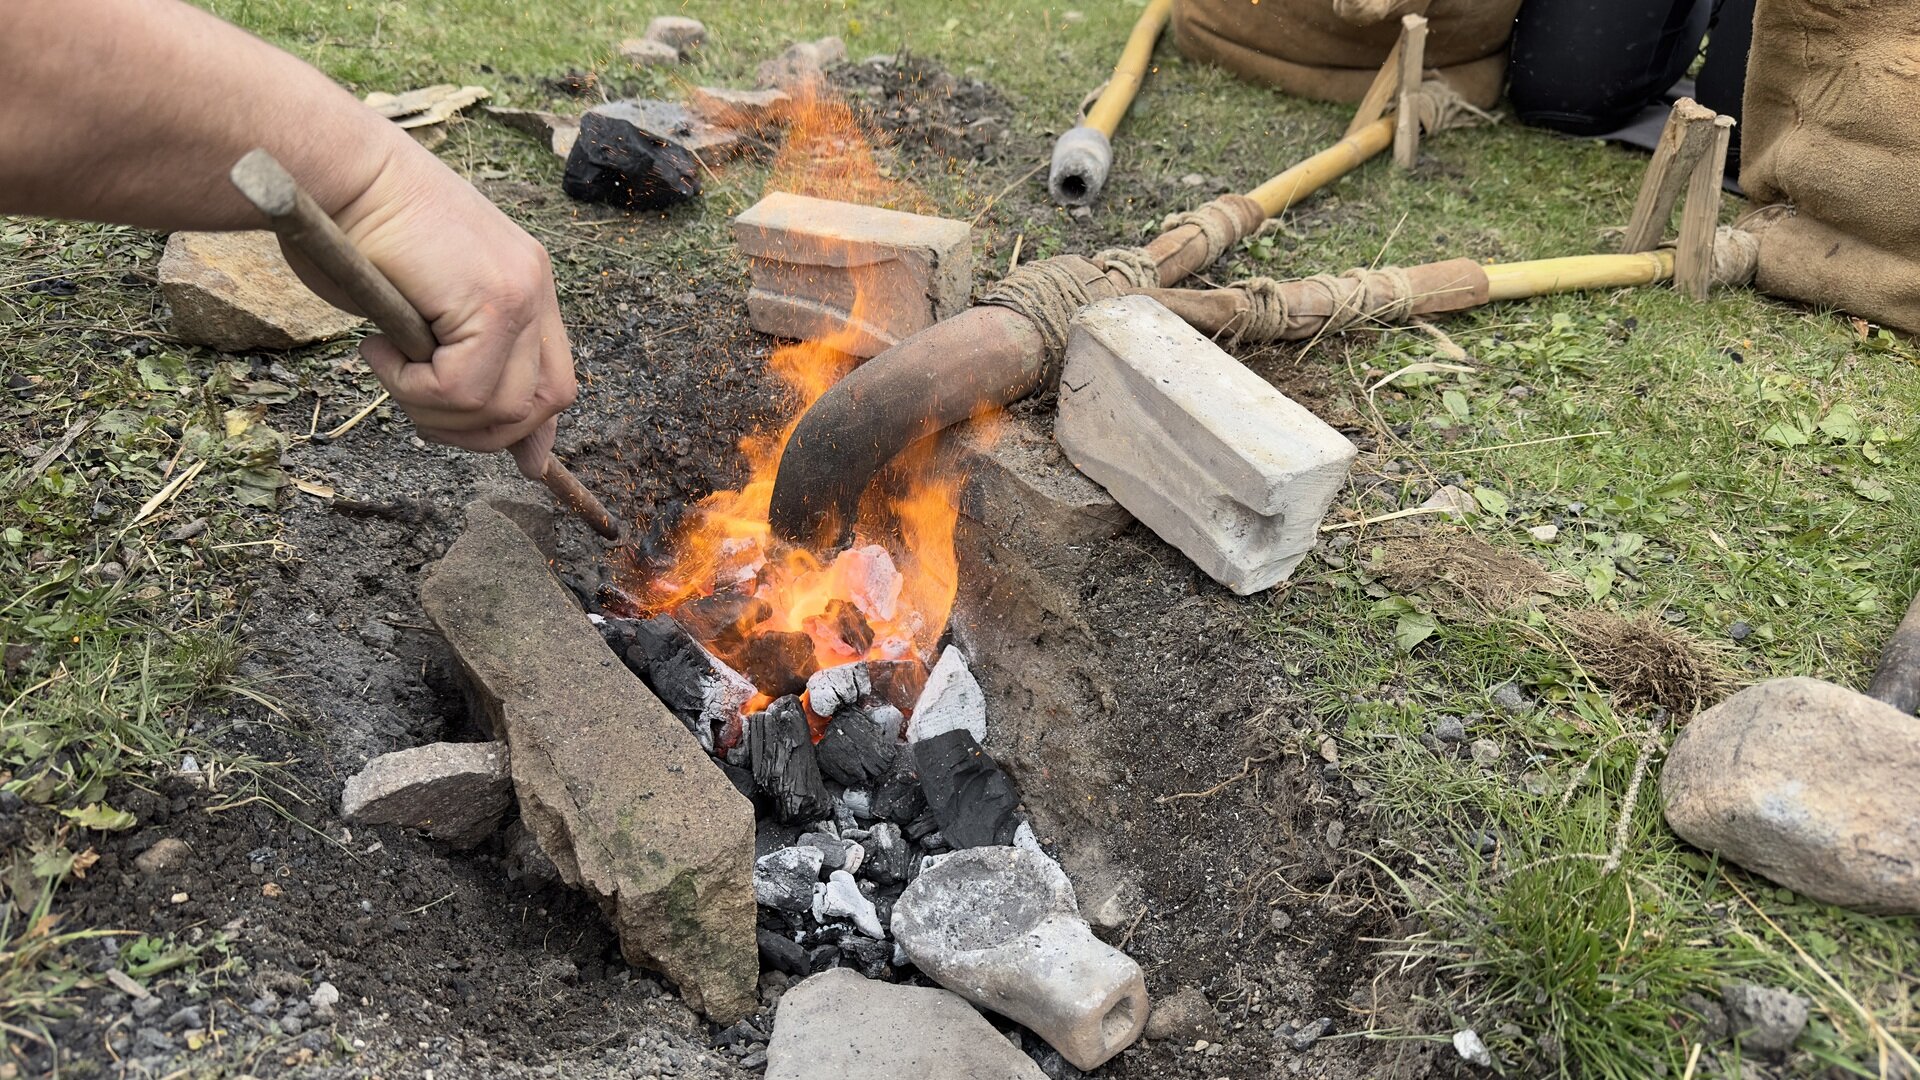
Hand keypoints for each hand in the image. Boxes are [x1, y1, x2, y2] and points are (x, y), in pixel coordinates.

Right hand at [296, 144, 576, 478]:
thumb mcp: (420, 310)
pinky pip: (462, 387)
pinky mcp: (491, 296)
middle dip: (480, 432)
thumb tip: (522, 456)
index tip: (519, 463)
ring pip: (500, 406)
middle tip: (419, 405)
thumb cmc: (354, 232)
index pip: (557, 382)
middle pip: (544, 404)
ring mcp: (520, 289)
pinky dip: (412, 387)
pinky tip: (380, 347)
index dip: (533, 431)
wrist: (331, 169)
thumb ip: (466, 363)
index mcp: (526, 285)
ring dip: (435, 408)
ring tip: (390, 364)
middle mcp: (534, 285)